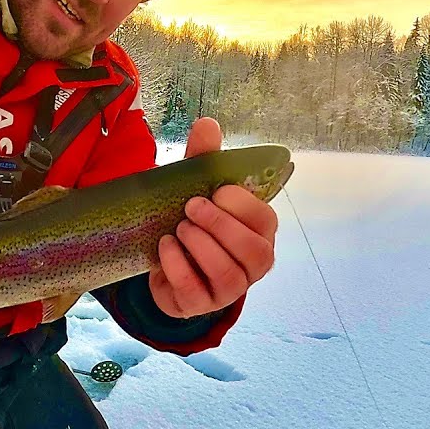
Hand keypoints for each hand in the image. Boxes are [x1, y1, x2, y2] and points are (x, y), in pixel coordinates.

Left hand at [149, 118, 278, 317]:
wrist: (163, 263)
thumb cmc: (192, 221)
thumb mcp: (196, 187)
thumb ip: (204, 159)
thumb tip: (207, 123)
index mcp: (259, 232)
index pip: (266, 220)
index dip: (242, 205)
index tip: (216, 191)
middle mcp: (253, 264)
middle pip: (253, 250)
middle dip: (220, 225)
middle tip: (191, 207)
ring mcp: (229, 290)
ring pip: (227, 273)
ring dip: (200, 246)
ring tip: (179, 229)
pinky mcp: (201, 305)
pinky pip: (194, 291)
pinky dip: (177, 266)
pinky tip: (165, 247)